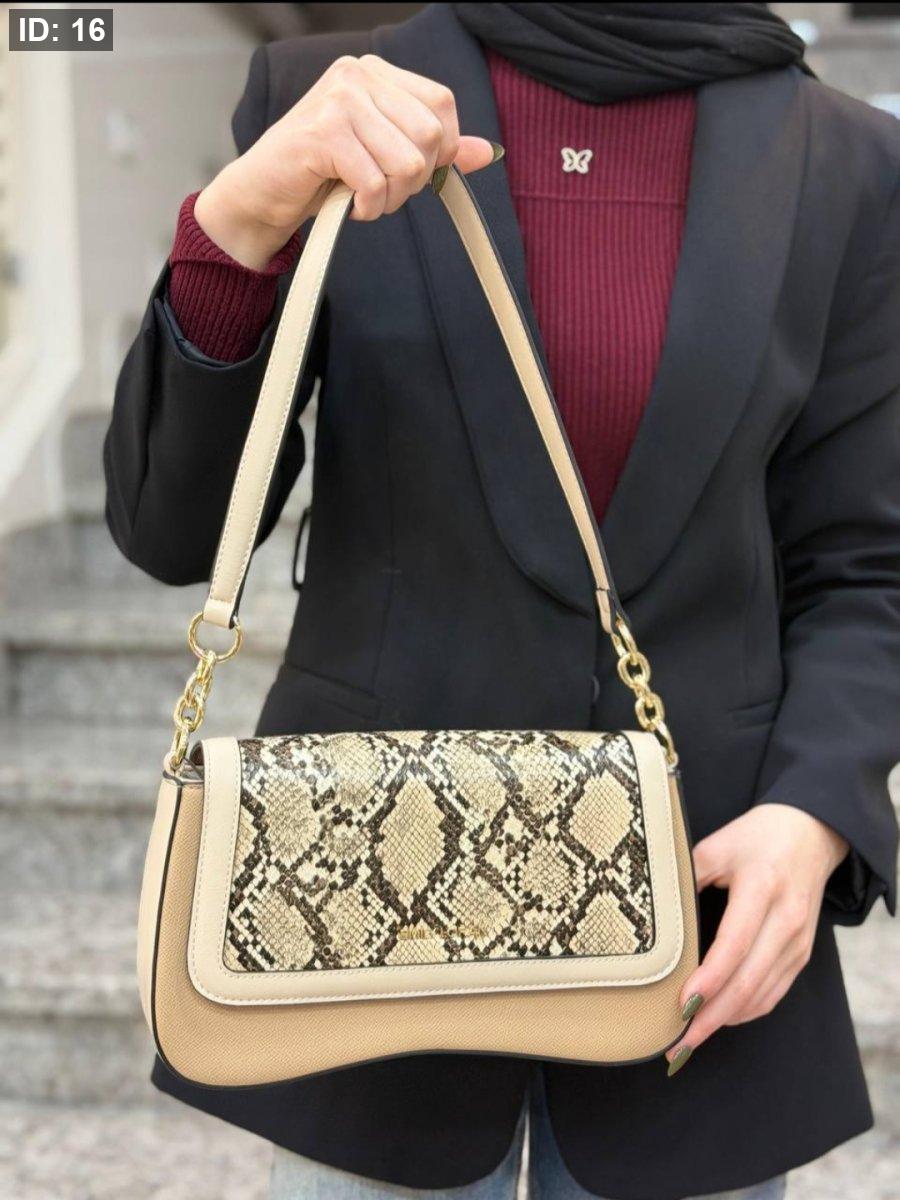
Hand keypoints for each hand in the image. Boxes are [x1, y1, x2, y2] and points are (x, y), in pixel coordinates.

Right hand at [195, 54, 495, 268]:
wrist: (264, 193)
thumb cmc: (322, 174)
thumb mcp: (384, 156)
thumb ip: (435, 152)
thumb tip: (488, 152)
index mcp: (376, 73)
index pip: (442, 105)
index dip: (440, 150)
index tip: (410, 173)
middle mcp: (357, 75)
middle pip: (430, 135)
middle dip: (415, 180)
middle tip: (385, 193)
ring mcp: (339, 100)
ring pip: (407, 162)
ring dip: (391, 198)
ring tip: (365, 199)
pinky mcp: (323, 132)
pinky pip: (375, 182)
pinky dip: (368, 206)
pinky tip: (348, 204)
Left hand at [666, 803, 847, 1074]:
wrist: (811, 833)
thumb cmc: (758, 837)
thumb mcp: (717, 845)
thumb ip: (686, 876)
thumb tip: (654, 911)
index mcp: (763, 888)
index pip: (734, 945)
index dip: (708, 980)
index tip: (680, 1003)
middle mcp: (786, 920)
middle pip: (748, 982)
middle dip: (711, 1017)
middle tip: (677, 1041)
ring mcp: (798, 941)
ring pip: (761, 994)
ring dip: (726, 1021)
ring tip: (690, 1037)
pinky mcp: (802, 953)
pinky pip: (773, 992)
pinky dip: (746, 1011)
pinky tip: (719, 1018)